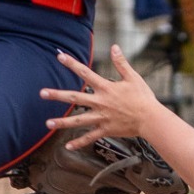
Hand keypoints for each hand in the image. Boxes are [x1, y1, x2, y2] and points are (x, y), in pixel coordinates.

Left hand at [40, 46, 159, 148]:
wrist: (151, 119)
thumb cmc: (143, 98)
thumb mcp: (133, 77)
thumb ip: (121, 63)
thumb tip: (114, 47)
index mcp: (106, 88)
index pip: (85, 72)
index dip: (72, 64)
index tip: (60, 57)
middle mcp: (100, 102)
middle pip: (75, 97)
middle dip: (57, 95)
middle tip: (42, 93)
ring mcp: (102, 117)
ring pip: (78, 120)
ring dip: (62, 122)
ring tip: (48, 124)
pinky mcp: (105, 130)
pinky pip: (90, 137)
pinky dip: (79, 142)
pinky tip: (68, 146)